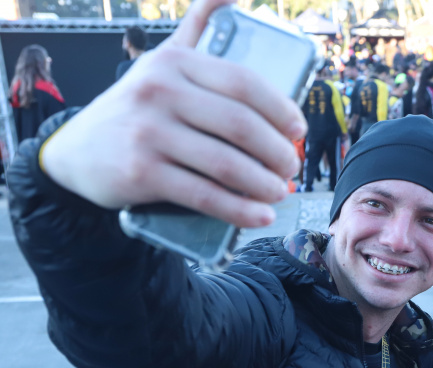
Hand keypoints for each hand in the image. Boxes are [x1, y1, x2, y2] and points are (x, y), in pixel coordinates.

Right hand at [39, 0, 305, 228]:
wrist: (75, 152)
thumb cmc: (137, 107)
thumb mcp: (162, 61)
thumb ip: (196, 28)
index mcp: (175, 62)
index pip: (245, 83)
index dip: (281, 110)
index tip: (298, 130)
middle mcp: (160, 92)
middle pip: (241, 126)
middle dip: (279, 152)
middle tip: (292, 166)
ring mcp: (149, 133)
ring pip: (227, 164)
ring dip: (265, 184)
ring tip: (280, 192)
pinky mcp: (141, 173)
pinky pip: (204, 195)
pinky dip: (240, 210)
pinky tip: (260, 216)